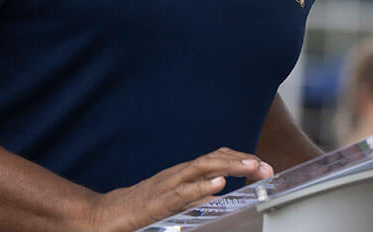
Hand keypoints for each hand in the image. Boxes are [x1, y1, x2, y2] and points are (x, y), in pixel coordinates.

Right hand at [85, 147, 273, 231]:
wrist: (106, 215)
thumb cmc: (141, 208)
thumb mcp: (175, 199)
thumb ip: (195, 194)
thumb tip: (222, 193)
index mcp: (183, 173)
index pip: (216, 158)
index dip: (240, 158)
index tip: (263, 166)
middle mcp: (178, 174)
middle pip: (214, 158)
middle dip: (242, 160)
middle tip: (266, 167)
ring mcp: (168, 185)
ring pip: (202, 168)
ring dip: (229, 165)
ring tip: (251, 167)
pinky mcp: (158, 201)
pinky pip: (182, 192)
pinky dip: (201, 186)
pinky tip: (219, 184)